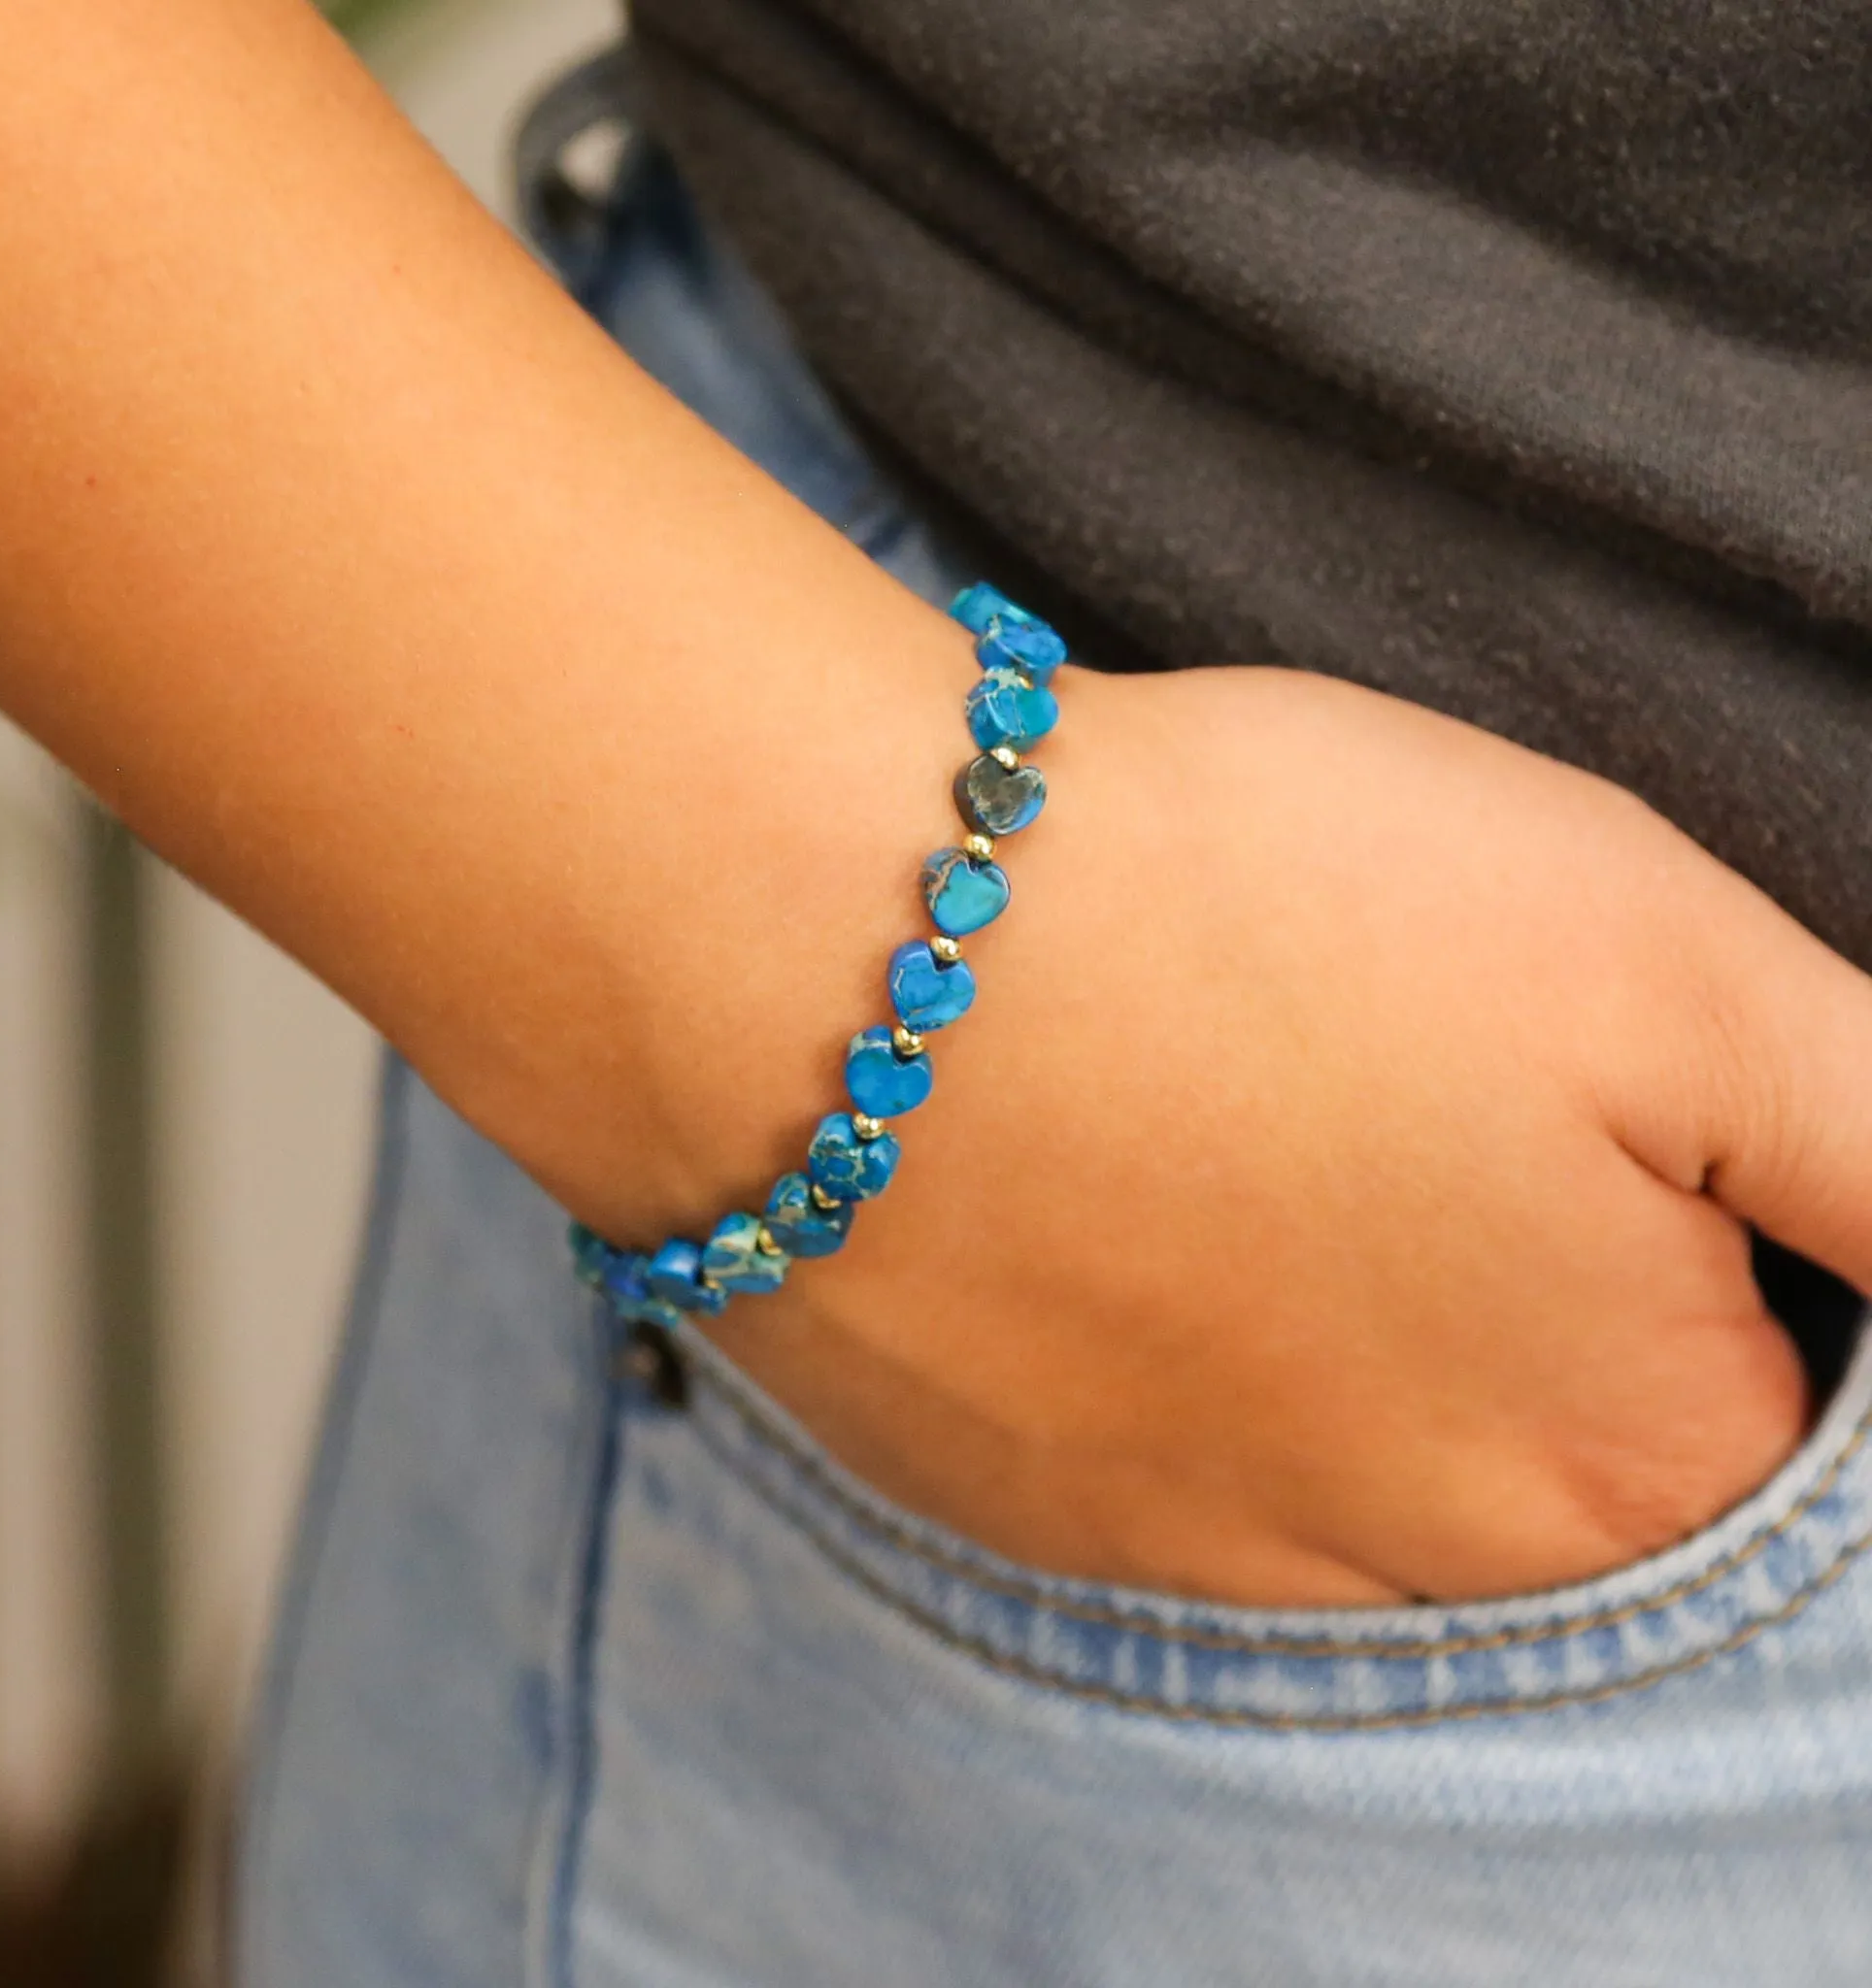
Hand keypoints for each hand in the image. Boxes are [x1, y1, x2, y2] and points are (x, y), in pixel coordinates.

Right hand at [715, 666, 1871, 1607]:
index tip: (1562, 1088)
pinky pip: (1167, 1465)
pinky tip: (1111, 1197)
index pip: (1784, 1396)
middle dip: (1516, 1277)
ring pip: (1351, 1464)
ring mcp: (1196, 1563)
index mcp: (1631, 1458)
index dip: (1704, 1216)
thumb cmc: (1253, 909)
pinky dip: (1171, 1341)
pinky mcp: (1019, 1510)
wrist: (826, 941)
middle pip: (1550, 1448)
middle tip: (1377, 1086)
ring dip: (1333, 1315)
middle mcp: (1424, 1576)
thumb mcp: (1668, 964)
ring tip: (1238, 1130)